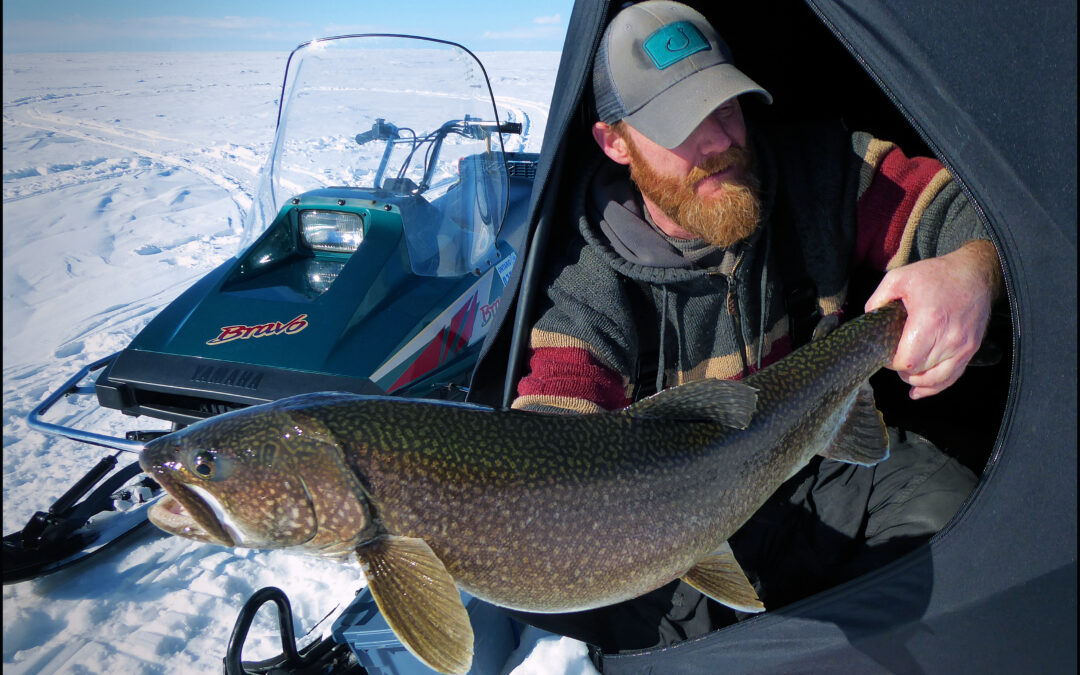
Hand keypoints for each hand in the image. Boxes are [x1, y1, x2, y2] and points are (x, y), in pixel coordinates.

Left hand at [865, 239, 1001, 398]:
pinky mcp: (971, 350)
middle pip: (919, 372)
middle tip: (894, 358)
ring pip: (936, 380)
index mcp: (929, 322)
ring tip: (906, 373)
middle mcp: (949, 339)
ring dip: (917, 381)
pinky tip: (919, 390)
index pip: (906, 361)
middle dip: (902, 370)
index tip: (885, 353)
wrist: (974, 274)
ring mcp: (962, 347)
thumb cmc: (936, 275)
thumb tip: (868, 318)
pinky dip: (935, 387)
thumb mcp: (899, 278)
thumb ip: (878, 299)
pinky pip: (952, 378)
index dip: (891, 363)